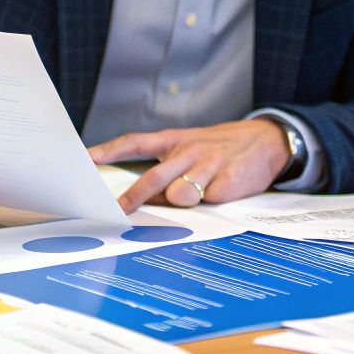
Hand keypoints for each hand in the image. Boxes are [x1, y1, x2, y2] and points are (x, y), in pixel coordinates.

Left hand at [88, 119, 290, 213]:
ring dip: (181, 202)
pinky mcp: (229, 180)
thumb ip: (168, 167)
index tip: (85, 159)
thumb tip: (141, 197)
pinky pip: (209, 200)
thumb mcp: (193, 147)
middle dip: (133, 198)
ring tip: (195, 196)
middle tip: (117, 213)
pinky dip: (210, 202)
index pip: (136, 142)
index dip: (109, 150)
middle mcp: (189, 150)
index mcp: (176, 140)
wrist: (269, 140)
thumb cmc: (222, 150)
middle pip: (154, 177)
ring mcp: (209, 164)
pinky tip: (222, 191)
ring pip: (181, 193)